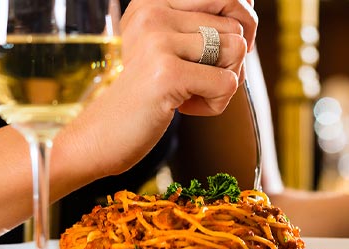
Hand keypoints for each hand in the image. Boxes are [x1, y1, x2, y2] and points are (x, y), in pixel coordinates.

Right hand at [59, 0, 256, 177]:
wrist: (99, 136)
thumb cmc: (143, 95)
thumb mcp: (168, 48)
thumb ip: (202, 24)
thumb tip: (248, 7)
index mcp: (153, 1)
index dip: (240, 25)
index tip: (221, 53)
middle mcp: (152, 11)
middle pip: (236, 27)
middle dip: (230, 63)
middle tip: (197, 81)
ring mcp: (158, 40)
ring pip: (236, 50)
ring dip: (222, 83)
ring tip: (186, 93)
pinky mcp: (166, 73)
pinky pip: (227, 82)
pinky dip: (214, 104)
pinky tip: (181, 107)